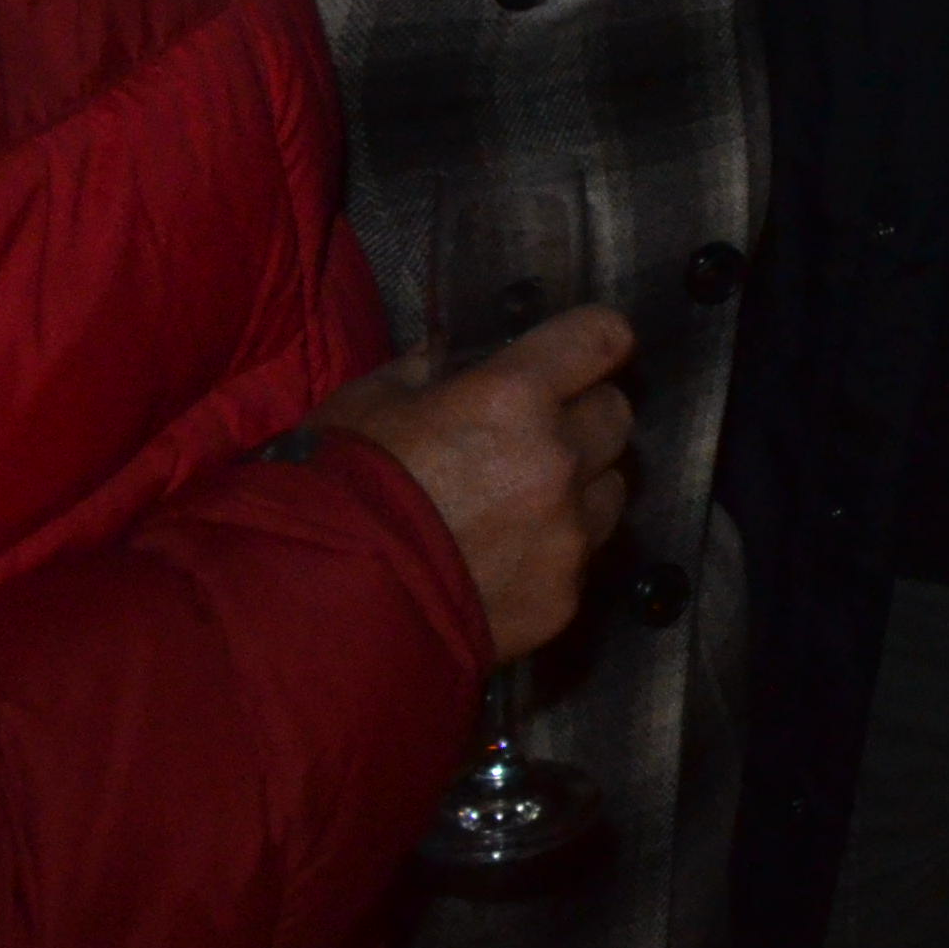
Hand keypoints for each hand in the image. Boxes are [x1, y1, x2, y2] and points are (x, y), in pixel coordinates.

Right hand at [319, 306, 635, 661]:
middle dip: (585, 414)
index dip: (596, 340)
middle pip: (616, 414)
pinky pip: (585, 556)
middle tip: (539, 432)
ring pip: (612, 488)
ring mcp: (568, 533)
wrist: (332, 609)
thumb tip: (456, 357)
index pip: (602, 338)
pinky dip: (559, 549)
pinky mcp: (566, 596)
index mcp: (514, 396)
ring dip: (582, 485)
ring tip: (526, 502)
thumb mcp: (369, 402)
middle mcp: (558, 459)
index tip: (585, 351)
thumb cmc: (343, 489)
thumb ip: (427, 368)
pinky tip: (509, 559)